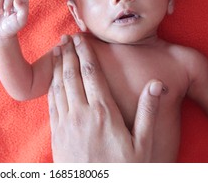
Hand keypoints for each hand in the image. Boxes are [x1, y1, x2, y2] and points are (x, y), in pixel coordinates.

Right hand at [0, 0, 28, 39]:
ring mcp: (3, 2)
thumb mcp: (21, 20)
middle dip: (7, 4)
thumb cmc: (13, 27)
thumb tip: (16, 0)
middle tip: (6, 15)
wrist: (1, 33)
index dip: (17, 2)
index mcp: (22, 4)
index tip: (14, 11)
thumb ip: (23, 10)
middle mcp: (13, 1)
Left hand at [48, 34, 164, 161]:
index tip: (80, 38)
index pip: (91, 73)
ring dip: (56, 65)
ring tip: (56, 50)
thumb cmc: (123, 170)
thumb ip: (148, 113)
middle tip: (64, 37)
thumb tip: (157, 85)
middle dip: (67, 53)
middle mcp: (81, 113)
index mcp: (103, 112)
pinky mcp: (56, 133)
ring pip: (58, 86)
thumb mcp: (143, 145)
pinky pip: (51, 102)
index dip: (84, 52)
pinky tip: (51, 77)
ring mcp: (65, 123)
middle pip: (72, 75)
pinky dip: (50, 85)